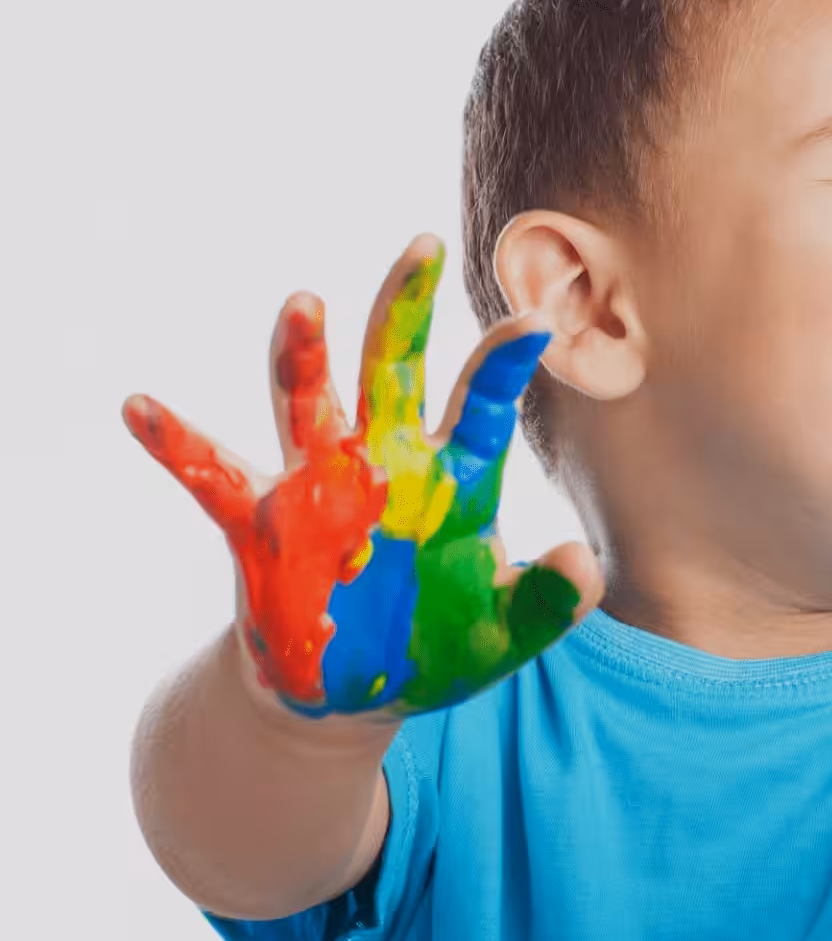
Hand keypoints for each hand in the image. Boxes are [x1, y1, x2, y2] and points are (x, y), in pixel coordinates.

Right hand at [124, 236, 601, 717]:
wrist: (357, 695)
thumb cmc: (438, 647)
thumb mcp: (506, 632)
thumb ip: (549, 599)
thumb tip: (584, 563)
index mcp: (454, 477)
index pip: (483, 403)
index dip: (505, 362)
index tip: (536, 321)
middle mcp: (385, 462)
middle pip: (392, 367)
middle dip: (404, 308)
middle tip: (422, 245)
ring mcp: (320, 486)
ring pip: (308, 401)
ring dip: (302, 355)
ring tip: (303, 304)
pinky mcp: (262, 525)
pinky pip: (212, 475)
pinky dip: (175, 442)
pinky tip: (139, 405)